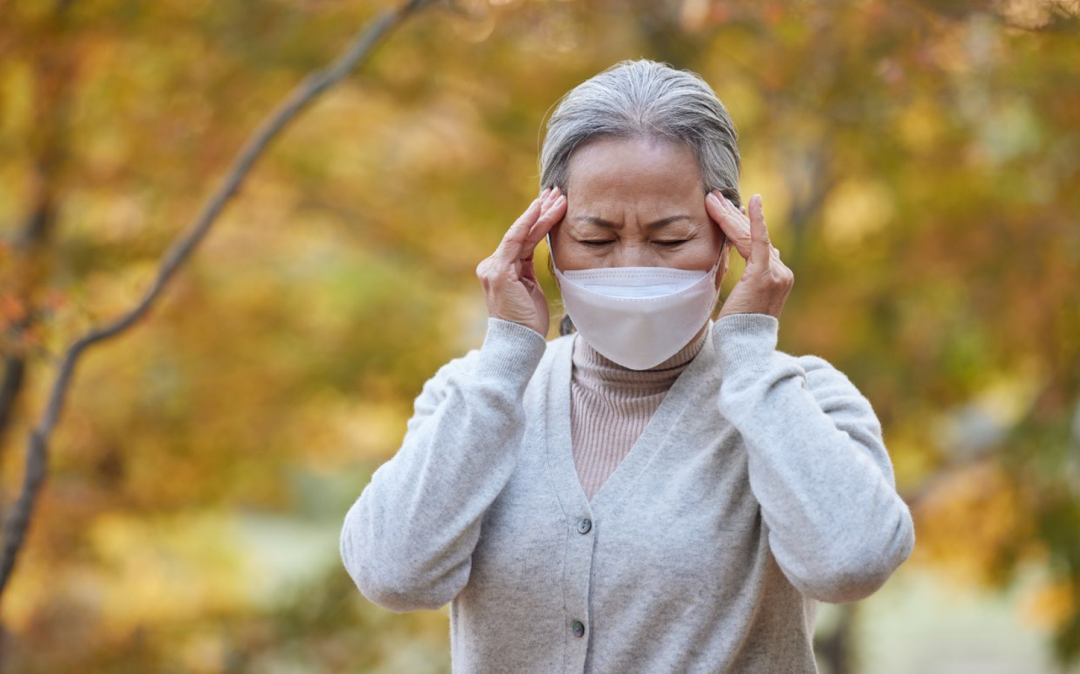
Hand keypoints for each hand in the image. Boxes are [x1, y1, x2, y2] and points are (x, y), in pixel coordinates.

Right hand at [476, 185, 566, 335]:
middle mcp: (492, 266)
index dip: (538, 221)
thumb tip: (540, 252)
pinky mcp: (499, 272)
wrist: (517, 345)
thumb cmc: (527, 323)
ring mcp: (493, 268)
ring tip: (558, 198)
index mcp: (501, 270)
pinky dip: (529, 224)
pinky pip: (516, 241)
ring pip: (520, 234)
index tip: (553, 204)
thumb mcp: (530, 291)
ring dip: (540, 214)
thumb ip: (528, 271)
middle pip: (521, 233)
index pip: (522, 240)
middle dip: (540, 211)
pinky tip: (542, 210)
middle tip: (557, 191)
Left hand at [705, 191, 793, 320]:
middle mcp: (781, 272)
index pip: (758, 245)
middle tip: (714, 197)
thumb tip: (733, 256)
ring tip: (713, 199)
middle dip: (733, 216)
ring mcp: (777, 273)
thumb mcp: (741, 297)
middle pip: (754, 238)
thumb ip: (743, 276)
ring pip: (749, 238)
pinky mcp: (765, 274)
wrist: (743, 346)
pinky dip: (756, 221)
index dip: (743, 225)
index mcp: (777, 278)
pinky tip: (753, 201)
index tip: (732, 209)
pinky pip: (759, 242)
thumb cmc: (737, 328)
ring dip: (730, 216)